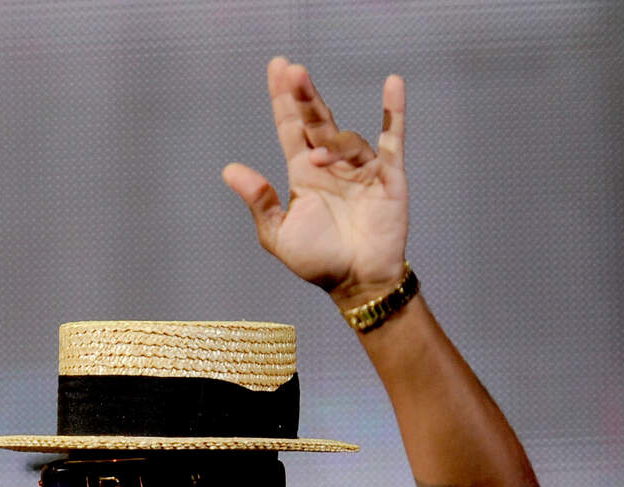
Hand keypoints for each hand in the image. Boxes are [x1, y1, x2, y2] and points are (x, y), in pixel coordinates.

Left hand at [223, 57, 408, 306]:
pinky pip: (392, 139)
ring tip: (318, 159)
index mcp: (303, 173)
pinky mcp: (388, 177)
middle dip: (304, 96)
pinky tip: (393, 84)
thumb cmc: (318, 261)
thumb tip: (230, 170)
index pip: (291, 127)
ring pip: (346, 139)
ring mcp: (361, 169)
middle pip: (316, 120)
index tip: (278, 67)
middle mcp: (331, 164)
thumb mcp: (278, 235)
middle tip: (292, 71)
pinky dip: (394, 113)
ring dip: (333, 144)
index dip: (284, 99)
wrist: (357, 283)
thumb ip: (259, 201)